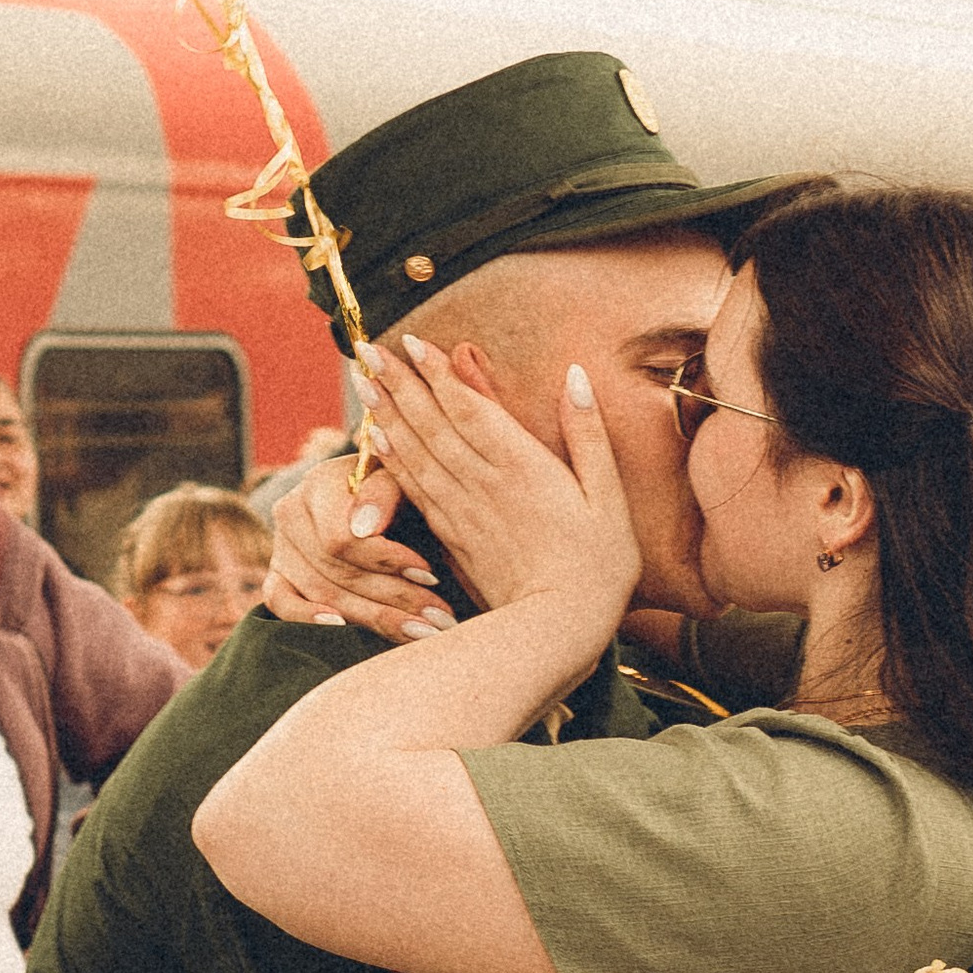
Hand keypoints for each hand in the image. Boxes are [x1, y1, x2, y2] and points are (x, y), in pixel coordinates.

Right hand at [262, 458, 457, 634]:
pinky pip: (280, 603)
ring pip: (322, 593)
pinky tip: (341, 627)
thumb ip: (385, 493)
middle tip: (441, 620)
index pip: (343, 538)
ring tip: (424, 632)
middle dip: (396, 598)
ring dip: (376, 618)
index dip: (387, 561)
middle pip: (339, 571)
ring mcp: (281, 548)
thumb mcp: (401, 479)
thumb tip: (365, 528)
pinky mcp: (277, 577)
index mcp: (320, 482)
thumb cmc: (398, 491)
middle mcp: (292, 513)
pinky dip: (307, 617)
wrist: (377, 503)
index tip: (431, 575)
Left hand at [361, 338, 639, 648]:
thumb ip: (589, 434)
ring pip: (417, 452)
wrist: (558, 629)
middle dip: (400, 383)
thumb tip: (576, 376)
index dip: (439, 373)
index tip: (412, 343)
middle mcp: (484, 483)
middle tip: (368, 350)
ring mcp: (463, 511)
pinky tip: (377, 440)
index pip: (469, 408)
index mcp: (523, 466)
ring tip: (364, 382)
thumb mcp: (609, 496)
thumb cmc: (597, 565)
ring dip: (388, 414)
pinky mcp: (453, 536)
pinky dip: (393, 460)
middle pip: (433, 424)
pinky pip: (416, 489)